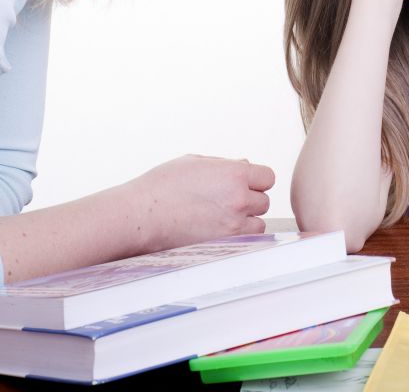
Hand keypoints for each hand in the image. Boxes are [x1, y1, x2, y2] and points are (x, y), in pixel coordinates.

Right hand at [124, 155, 275, 251]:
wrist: (141, 214)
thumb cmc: (163, 185)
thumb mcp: (195, 162)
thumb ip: (225, 165)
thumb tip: (246, 165)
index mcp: (234, 173)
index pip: (267, 177)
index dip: (255, 180)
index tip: (242, 183)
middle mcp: (239, 198)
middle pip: (264, 201)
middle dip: (249, 200)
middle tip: (225, 201)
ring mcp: (233, 224)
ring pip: (259, 224)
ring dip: (246, 221)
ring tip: (221, 218)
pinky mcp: (224, 245)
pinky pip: (247, 241)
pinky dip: (239, 237)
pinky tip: (220, 231)